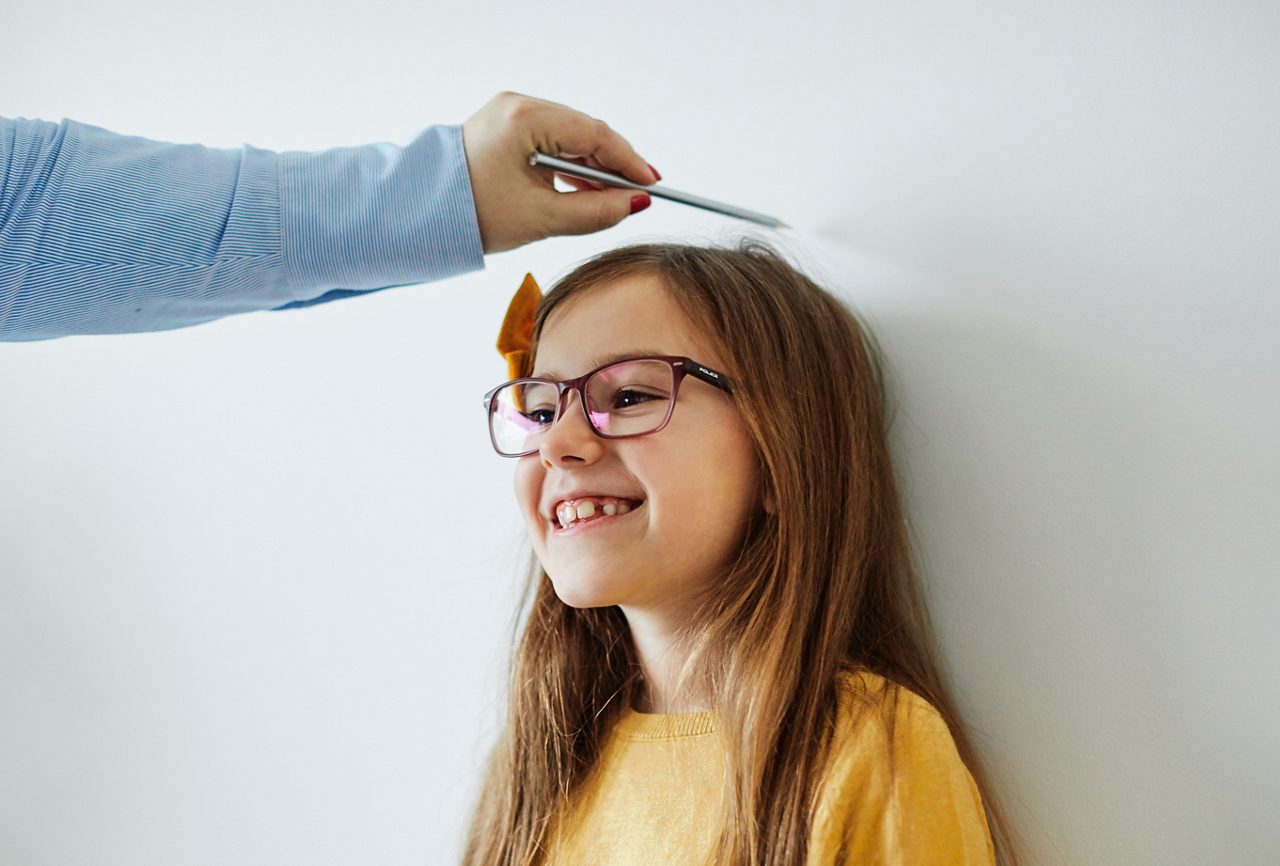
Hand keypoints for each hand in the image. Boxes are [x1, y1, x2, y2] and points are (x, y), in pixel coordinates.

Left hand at [461, 91, 659, 253]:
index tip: (651, 185)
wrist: (421, 214)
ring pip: (569, 136)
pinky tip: (584, 188)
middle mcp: (518, 106)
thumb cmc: (472, 215)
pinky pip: (550, 140)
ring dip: (592, 166)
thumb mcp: (541, 219)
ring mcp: (510, 113)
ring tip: (611, 200)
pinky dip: (570, 164)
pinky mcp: (506, 127)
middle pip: (584, 131)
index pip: (593, 134)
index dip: (628, 161)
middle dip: (613, 164)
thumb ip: (594, 212)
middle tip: (637, 196)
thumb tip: (634, 205)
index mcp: (524, 119)